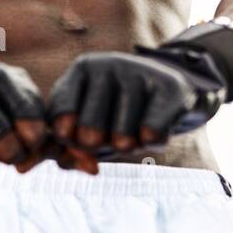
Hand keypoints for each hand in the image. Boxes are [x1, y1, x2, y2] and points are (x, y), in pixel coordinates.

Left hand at [48, 49, 227, 165]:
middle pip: (89, 134)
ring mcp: (140, 72)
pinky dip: (154, 143)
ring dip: (130, 145)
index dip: (69, 142)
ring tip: (136, 125)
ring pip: (122, 140)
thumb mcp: (86, 120)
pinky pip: (152, 137)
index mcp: (82, 69)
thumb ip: (65, 147)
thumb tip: (60, 168)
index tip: (78, 137)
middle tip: (112, 132)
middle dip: (101, 147)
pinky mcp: (170, 87)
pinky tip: (156, 123)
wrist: (173, 88)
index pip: (59, 121)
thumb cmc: (119, 109)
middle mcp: (109, 64)